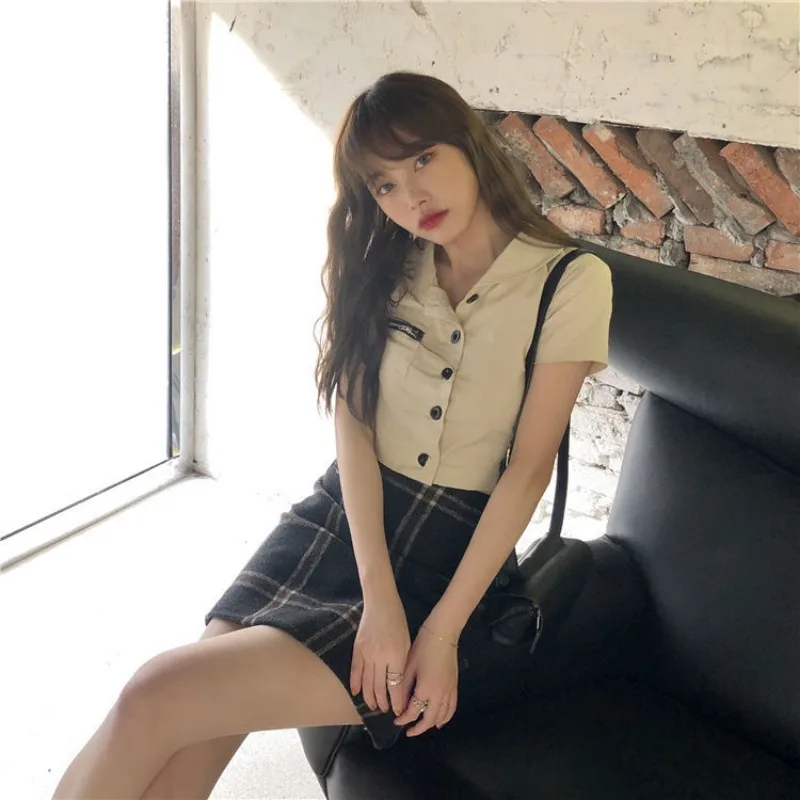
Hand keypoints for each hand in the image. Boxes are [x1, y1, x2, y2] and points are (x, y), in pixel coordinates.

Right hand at [350, 590, 410, 714]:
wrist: (380, 602)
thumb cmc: (398, 621)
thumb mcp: (406, 643)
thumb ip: (402, 663)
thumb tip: (400, 684)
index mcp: (397, 656)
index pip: (396, 686)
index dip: (396, 701)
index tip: (398, 711)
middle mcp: (381, 658)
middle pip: (379, 688)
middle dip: (382, 702)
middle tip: (384, 711)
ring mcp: (367, 653)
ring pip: (366, 683)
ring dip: (369, 697)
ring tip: (372, 707)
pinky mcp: (357, 648)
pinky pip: (355, 670)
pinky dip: (355, 683)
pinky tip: (356, 693)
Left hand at [393, 625, 458, 736]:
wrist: (442, 634)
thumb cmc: (423, 647)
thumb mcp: (409, 666)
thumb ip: (403, 688)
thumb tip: (399, 704)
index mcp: (425, 689)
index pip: (413, 712)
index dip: (403, 719)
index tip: (396, 721)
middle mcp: (439, 694)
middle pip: (429, 719)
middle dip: (418, 728)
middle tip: (408, 731)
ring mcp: (449, 691)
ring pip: (442, 716)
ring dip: (432, 724)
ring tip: (422, 726)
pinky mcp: (454, 686)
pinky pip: (452, 708)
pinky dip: (446, 717)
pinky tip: (441, 720)